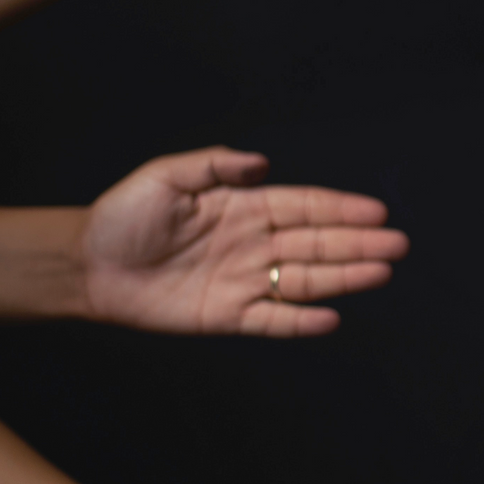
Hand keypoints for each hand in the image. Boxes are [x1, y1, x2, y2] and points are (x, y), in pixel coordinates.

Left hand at [81, 147, 407, 335]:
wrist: (86, 266)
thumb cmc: (122, 217)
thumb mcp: (163, 178)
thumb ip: (213, 166)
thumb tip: (261, 162)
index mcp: (245, 208)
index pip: (305, 207)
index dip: (341, 208)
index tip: (377, 211)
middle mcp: (254, 244)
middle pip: (317, 243)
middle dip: (358, 243)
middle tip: (397, 244)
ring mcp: (244, 281)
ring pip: (306, 279)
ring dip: (344, 277)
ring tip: (381, 273)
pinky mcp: (227, 316)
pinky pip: (273, 320)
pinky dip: (301, 321)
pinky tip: (331, 318)